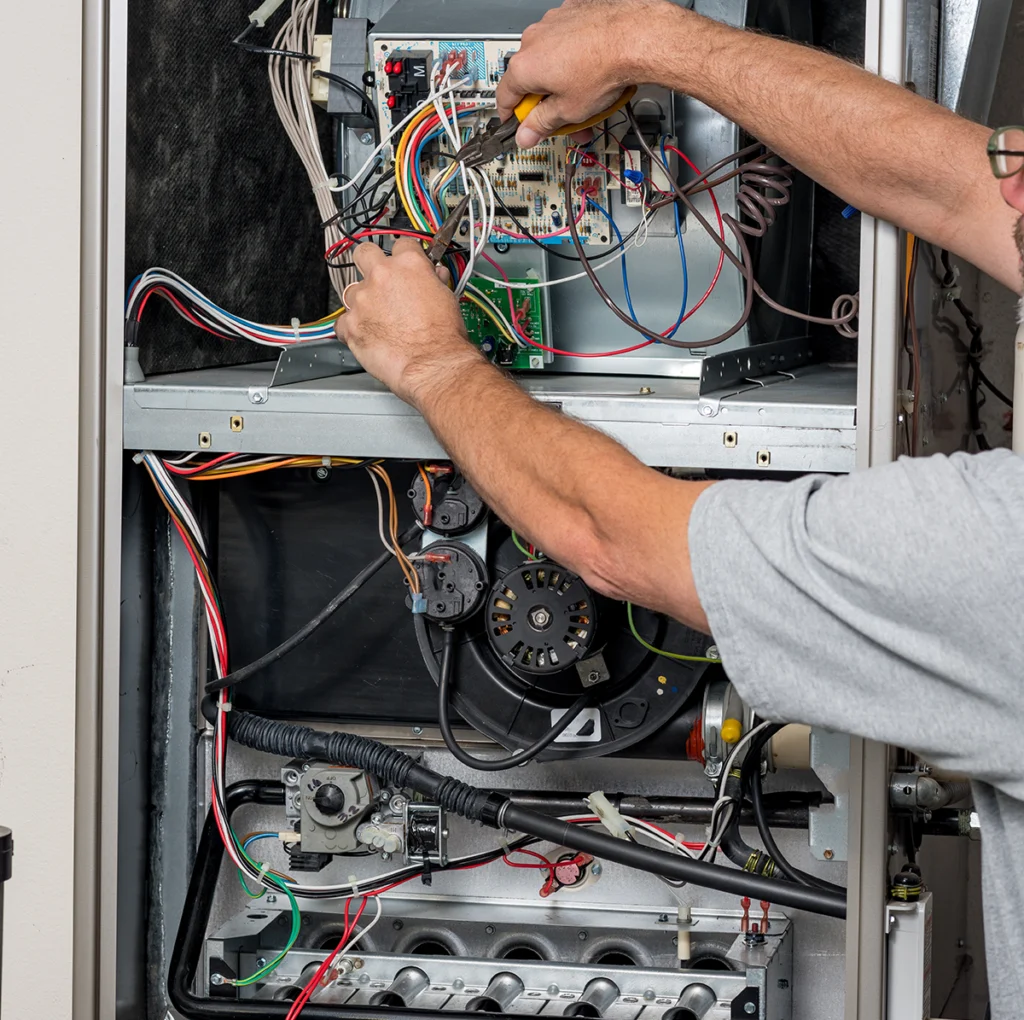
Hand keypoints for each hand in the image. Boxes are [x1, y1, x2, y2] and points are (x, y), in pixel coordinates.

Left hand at [335, 239, 484, 406]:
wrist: (434, 365)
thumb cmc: (444, 337)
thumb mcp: (448, 298)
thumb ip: (434, 281)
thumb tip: (434, 276)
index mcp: (408, 264)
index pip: (401, 244)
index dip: (403, 257)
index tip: (404, 267)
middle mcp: (382, 276)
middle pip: (364, 254)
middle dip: (370, 263)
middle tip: (379, 280)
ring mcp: (363, 300)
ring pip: (351, 291)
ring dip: (362, 302)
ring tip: (378, 319)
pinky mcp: (351, 325)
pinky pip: (342, 322)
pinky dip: (351, 328)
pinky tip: (366, 335)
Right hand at [496, 0, 677, 148]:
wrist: (634, 37)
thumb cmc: (604, 68)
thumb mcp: (569, 111)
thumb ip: (542, 124)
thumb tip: (527, 135)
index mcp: (525, 66)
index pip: (505, 96)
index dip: (510, 115)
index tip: (517, 124)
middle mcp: (533, 39)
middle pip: (530, 79)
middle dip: (546, 103)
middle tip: (562, 119)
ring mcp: (553, 22)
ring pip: (549, 59)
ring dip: (561, 80)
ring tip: (584, 97)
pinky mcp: (573, 11)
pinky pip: (566, 40)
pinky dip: (573, 56)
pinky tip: (590, 69)